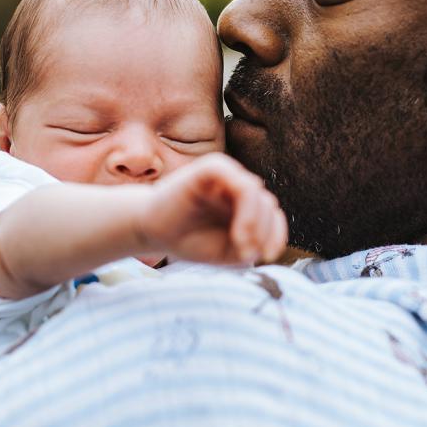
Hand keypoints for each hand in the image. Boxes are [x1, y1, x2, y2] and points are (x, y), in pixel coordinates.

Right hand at [135, 153, 287, 264]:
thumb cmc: (189, 240)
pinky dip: (247, 209)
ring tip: (242, 246)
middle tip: (248, 254)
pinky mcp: (211, 169)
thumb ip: (252, 244)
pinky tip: (238, 234)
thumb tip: (270, 244)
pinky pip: (239, 181)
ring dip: (257, 223)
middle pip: (268, 204)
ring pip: (257, 192)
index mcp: (245, 203)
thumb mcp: (228, 250)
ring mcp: (225, 175)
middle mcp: (237, 186)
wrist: (150, 231)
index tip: (267, 257)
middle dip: (265, 232)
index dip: (276, 235)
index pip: (273, 214)